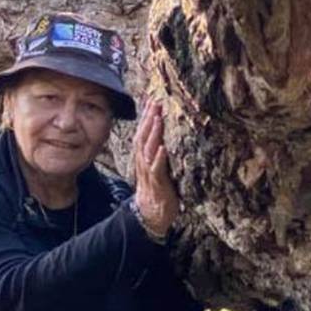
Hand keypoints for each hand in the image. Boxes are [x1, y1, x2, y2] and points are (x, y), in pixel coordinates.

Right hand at [131, 99, 179, 239]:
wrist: (150, 213)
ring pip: (148, 148)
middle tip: (155, 101)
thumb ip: (159, 149)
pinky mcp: (157, 182)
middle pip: (143, 135)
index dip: (146, 114)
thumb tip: (166, 133)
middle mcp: (143, 160)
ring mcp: (149, 170)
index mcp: (144, 155)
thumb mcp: (156, 165)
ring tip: (157, 118)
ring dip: (152, 133)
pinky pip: (156, 168)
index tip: (151, 98)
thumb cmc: (157, 187)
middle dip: (149, 118)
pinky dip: (159, 157)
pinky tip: (163, 148)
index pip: (143, 130)